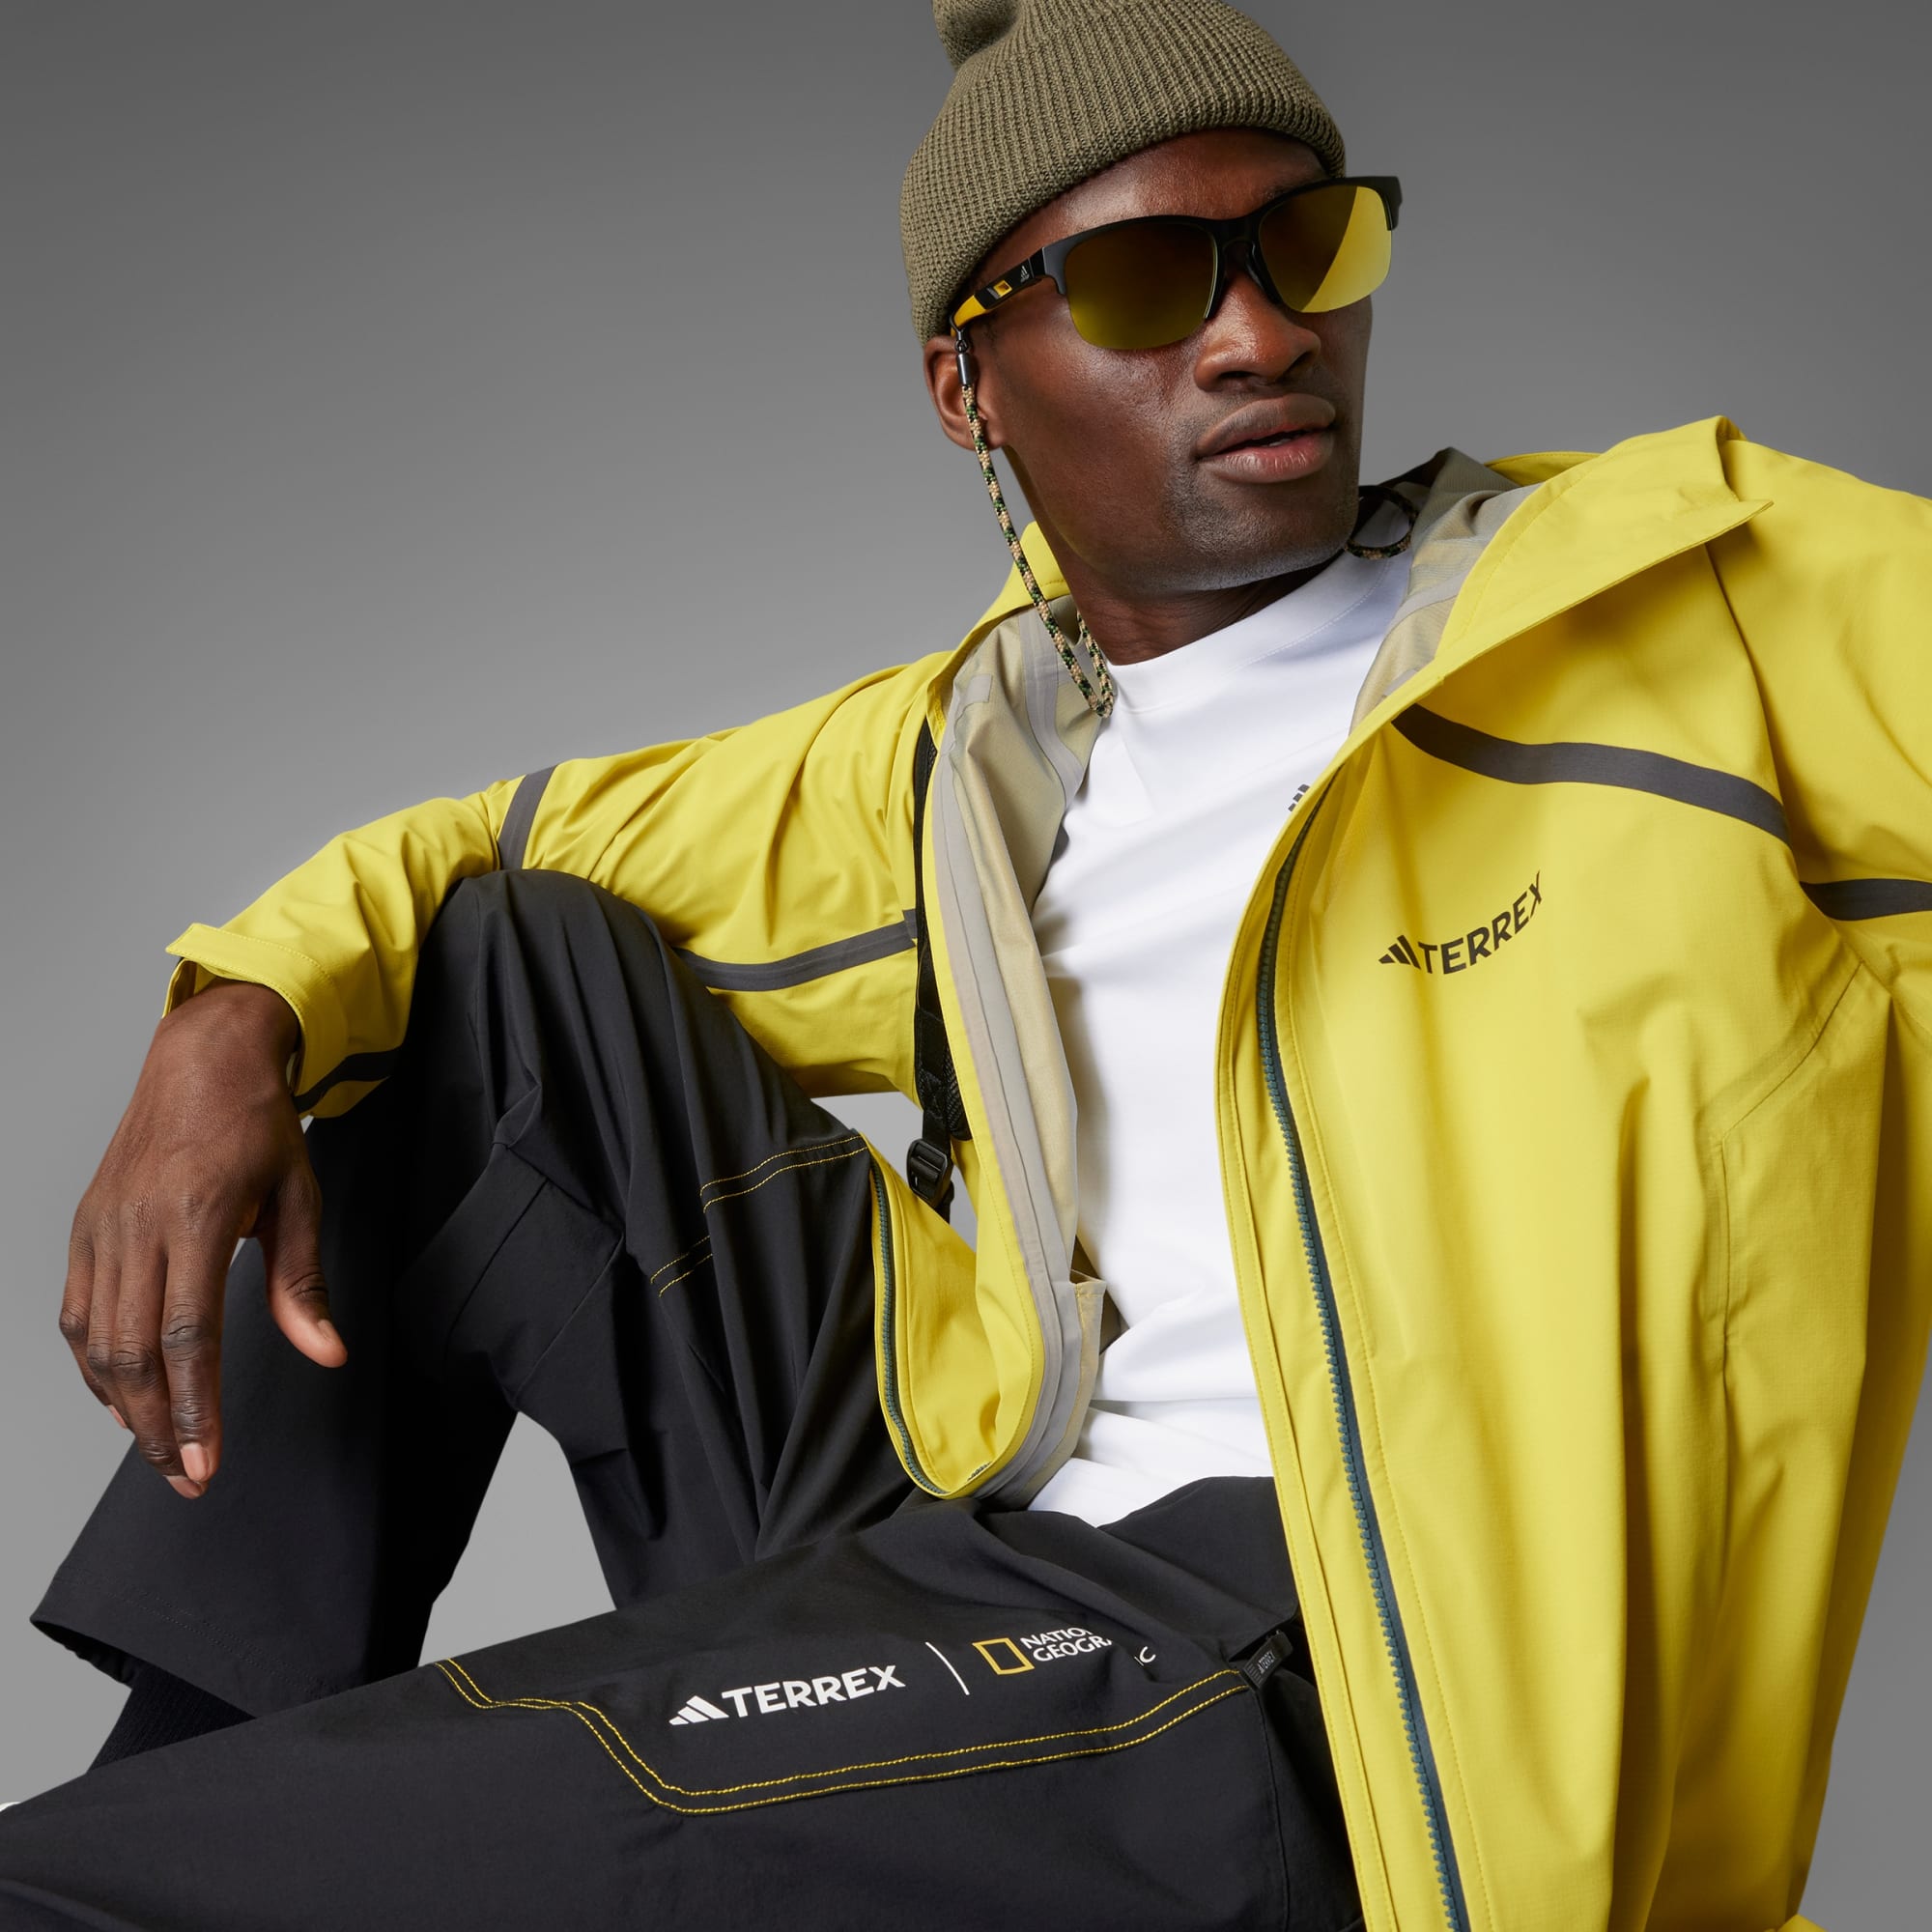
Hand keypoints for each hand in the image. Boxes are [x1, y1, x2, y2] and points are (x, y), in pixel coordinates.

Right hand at [60, 980, 345, 1495]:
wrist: (200, 1061)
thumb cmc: (255, 1126)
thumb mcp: (300, 1195)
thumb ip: (303, 1282)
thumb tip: (325, 1354)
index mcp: (195, 1217)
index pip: (189, 1335)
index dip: (195, 1410)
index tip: (207, 1464)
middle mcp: (136, 1227)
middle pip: (134, 1354)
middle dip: (158, 1429)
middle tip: (188, 1478)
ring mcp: (101, 1230)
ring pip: (96, 1343)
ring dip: (126, 1408)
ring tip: (164, 1450)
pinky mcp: (84, 1231)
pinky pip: (76, 1316)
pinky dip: (96, 1367)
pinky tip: (125, 1397)